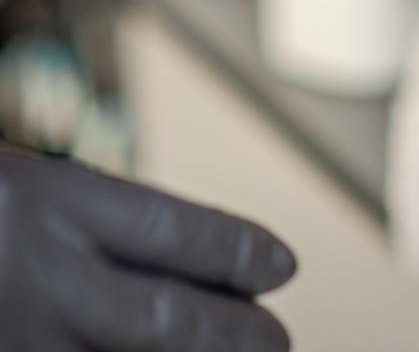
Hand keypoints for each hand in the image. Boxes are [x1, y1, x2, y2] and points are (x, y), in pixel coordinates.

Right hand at [0, 148, 296, 351]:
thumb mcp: (21, 190)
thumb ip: (92, 220)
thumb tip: (207, 263)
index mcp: (41, 200)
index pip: (168, 229)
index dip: (237, 252)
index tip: (282, 266)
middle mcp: (30, 273)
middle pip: (166, 317)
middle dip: (233, 333)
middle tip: (277, 340)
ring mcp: (14, 337)